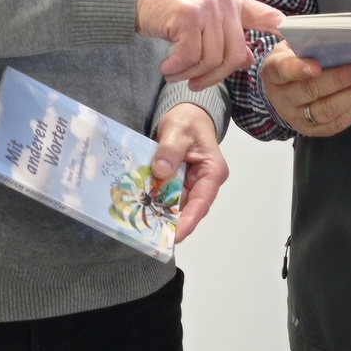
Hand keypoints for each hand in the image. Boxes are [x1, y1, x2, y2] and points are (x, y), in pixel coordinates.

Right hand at [136, 0, 284, 87]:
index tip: (294, 44)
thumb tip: (249, 59)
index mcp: (233, 2)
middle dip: (213, 76)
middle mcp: (224, 2)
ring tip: (175, 74)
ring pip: (210, 59)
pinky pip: (191, 56)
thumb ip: (227, 35)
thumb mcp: (203, 17)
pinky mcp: (187, 16)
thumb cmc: (169, 8)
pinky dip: (177, 68)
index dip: (283, 31)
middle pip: (234, 55)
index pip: (267, 16)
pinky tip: (167, 67)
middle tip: (193, 82)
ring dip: (190, 74)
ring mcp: (207, 8)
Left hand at [152, 103, 227, 240]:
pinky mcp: (175, 183)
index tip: (175, 235)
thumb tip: (160, 171)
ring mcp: (188, 184)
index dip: (189, 220)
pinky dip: (152, 201)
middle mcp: (202, 183)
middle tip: (151, 236)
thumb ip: (170, 149)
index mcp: (212, 172)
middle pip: (187, 208)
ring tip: (141, 226)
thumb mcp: (178, 129)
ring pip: (173, 204)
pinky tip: (137, 208)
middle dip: (170, 222)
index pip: (202, 201)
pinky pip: (163, 196)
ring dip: (158, 213)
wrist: (186, 113)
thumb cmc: (188, 120)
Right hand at [260, 41, 350, 135]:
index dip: (299, 69)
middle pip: (311, 91)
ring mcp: (296, 117)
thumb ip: (308, 44)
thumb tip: (339, 39)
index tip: (317, 66)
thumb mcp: (291, 48)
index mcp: (274, 72)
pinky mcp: (312, 130)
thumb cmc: (293, 62)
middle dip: (341, 79)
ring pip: (326, 110)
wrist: (283, 90)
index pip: (283, 70)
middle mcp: (282, 98)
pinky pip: (336, 123)